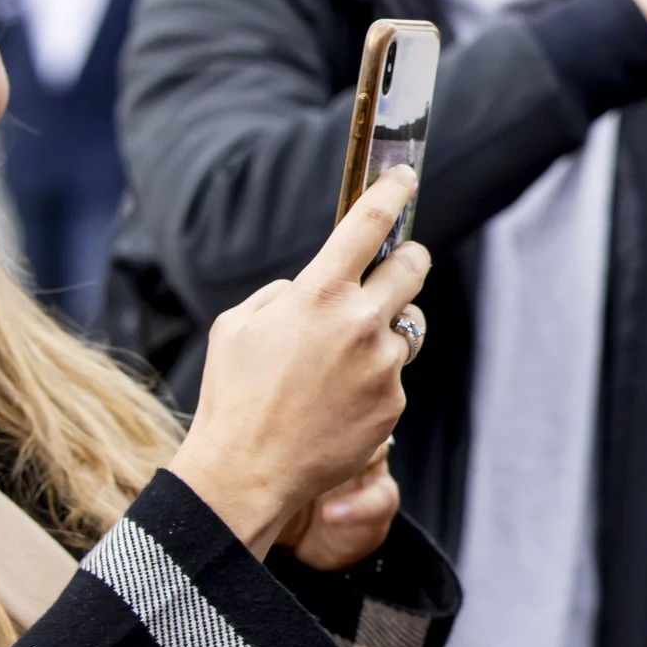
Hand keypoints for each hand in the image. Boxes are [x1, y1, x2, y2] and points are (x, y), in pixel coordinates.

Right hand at [169, 168, 428, 555]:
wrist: (247, 470)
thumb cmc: (233, 395)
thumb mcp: (238, 325)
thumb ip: (284, 294)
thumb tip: (311, 287)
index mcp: (319, 294)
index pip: (368, 223)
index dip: (393, 192)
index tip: (407, 177)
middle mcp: (361, 322)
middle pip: (413, 268)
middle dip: (409, 260)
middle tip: (400, 262)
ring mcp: (382, 364)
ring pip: (406, 328)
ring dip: (385, 330)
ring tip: (344, 357)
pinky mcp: (393, 401)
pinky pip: (393, 376)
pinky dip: (372, 380)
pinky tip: (336, 401)